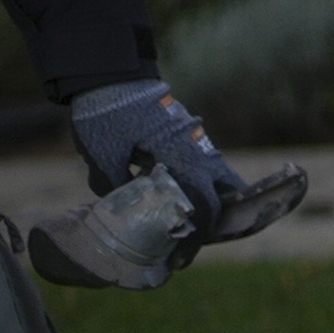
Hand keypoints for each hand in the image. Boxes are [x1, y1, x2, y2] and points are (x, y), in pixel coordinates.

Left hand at [34, 78, 301, 288]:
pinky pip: (203, 164)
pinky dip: (197, 184)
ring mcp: (197, 140)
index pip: (207, 207)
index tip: (182, 258)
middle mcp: (200, 150)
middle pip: (230, 192)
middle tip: (193, 242)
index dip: (198, 237)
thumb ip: (113, 184)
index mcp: (184, 159)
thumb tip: (113, 204)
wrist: (110, 74)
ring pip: (219, 177)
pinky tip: (171, 196)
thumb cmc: (106, 115)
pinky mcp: (187, 133)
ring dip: (209, 202)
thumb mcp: (103, 156)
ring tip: (184, 224)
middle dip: (219, 221)